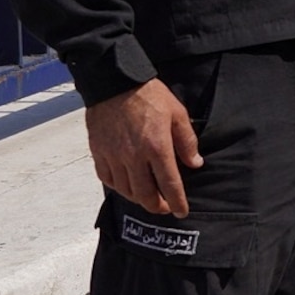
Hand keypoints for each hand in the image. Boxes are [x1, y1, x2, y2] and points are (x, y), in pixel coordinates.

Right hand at [87, 80, 201, 216]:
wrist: (114, 83)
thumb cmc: (149, 96)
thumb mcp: (177, 114)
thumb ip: (187, 141)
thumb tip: (195, 163)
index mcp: (157, 148)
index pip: (169, 184)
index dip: (177, 202)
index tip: (182, 212)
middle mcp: (134, 157)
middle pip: (145, 194)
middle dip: (157, 206)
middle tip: (165, 208)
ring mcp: (113, 156)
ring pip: (125, 190)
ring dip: (138, 199)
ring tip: (148, 197)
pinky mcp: (98, 152)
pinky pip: (107, 179)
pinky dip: (118, 187)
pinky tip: (126, 185)